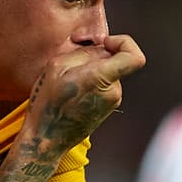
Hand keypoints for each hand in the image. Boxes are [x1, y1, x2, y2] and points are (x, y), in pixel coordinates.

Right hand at [25, 34, 145, 153]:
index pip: (134, 56)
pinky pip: (104, 85)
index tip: (105, 43)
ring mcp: (112, 101)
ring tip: (69, 83)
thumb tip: (102, 49)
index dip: (123, 42)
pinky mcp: (108, 108)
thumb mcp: (57, 66)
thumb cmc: (48, 104)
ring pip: (108, 73)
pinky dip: (91, 82)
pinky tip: (73, 93)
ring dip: (91, 71)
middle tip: (72, 65)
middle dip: (96, 57)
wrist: (47, 138)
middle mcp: (113, 92)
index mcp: (101, 79)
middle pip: (115, 61)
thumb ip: (84, 52)